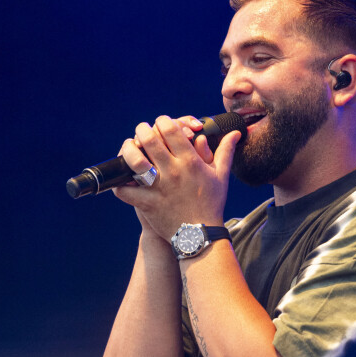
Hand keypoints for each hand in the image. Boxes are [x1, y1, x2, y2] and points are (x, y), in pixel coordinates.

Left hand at [113, 115, 240, 240]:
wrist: (201, 235)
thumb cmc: (212, 204)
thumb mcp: (221, 176)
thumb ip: (226, 151)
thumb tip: (236, 133)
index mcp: (191, 162)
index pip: (171, 130)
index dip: (163, 121)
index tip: (162, 124)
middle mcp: (174, 172)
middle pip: (150, 139)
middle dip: (142, 129)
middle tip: (142, 130)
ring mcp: (158, 188)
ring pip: (135, 160)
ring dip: (128, 150)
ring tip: (129, 148)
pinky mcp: (147, 203)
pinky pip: (125, 190)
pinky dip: (119, 183)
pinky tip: (121, 178)